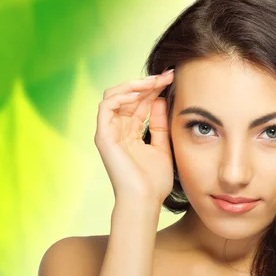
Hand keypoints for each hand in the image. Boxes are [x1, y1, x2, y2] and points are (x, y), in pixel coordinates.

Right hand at [94, 69, 174, 211]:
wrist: (145, 200)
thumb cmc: (154, 182)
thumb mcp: (162, 145)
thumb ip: (159, 123)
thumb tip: (160, 98)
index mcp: (130, 132)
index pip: (140, 102)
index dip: (154, 88)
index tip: (172, 78)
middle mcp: (117, 129)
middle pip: (128, 96)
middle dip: (148, 83)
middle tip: (166, 75)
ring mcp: (108, 132)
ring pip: (114, 95)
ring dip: (134, 85)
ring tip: (153, 81)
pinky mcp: (103, 136)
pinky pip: (106, 106)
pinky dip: (121, 96)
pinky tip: (139, 94)